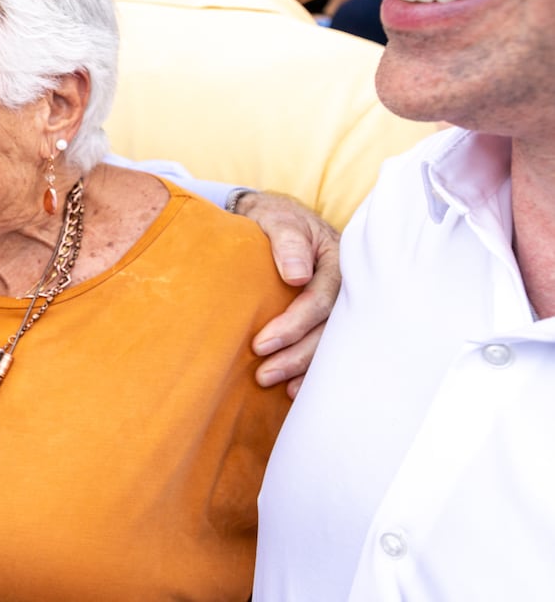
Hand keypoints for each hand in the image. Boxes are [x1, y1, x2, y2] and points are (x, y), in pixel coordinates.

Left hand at [235, 191, 341, 397]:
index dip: (294, 324)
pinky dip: (312, 370)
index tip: (261, 343)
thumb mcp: (278, 218)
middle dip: (297, 355)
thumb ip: (286, 241)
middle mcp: (346, 287)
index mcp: (338, 262)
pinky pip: (326, 346)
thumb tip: (296, 275)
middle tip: (264, 373)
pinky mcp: (328, 317)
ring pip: (329, 343)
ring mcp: (340, 303)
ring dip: (303, 368)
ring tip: (276, 386)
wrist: (274, 218)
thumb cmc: (275, 218)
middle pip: (328, 328)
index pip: (321, 299)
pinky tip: (294, 389)